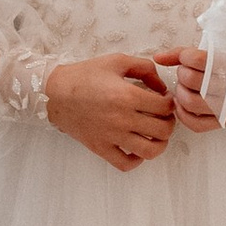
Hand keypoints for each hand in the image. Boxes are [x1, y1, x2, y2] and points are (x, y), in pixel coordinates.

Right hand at [44, 55, 178, 170]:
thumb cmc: (85, 75)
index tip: (164, 100)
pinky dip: (136, 159)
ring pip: (150, 151)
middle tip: (161, 116)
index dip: (170, 102)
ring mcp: (112, 136)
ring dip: (158, 143)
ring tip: (153, 134)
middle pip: (163, 130)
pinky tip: (135, 147)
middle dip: (168, 122)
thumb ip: (144, 67)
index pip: (165, 106)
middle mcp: (122, 119)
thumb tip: (161, 86)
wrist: (54, 92)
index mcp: (127, 95)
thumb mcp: (116, 61)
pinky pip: (127, 164)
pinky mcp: (101, 148)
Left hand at [166, 46, 225, 132]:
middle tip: (187, 74)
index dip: (183, 57)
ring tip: (185, 88)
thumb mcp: (224, 54)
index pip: (195, 58)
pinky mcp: (224, 123)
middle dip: (182, 74)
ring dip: (180, 93)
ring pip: (189, 101)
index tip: (187, 59)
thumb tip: (157, 57)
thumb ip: (188, 53)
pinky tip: (183, 104)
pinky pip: (194, 123)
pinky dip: (182, 113)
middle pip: (190, 79)